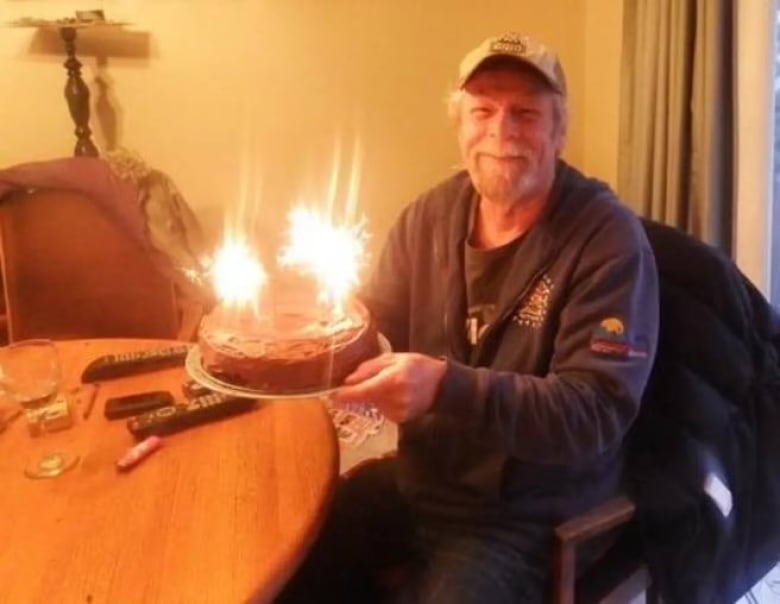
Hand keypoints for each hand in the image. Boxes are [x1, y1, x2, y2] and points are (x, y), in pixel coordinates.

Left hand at [332, 353, 446, 422]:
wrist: (442, 384)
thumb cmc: (416, 366)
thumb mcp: (393, 358)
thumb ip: (369, 368)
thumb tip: (348, 380)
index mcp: (392, 380)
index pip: (362, 391)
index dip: (345, 395)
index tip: (332, 396)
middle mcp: (395, 399)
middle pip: (366, 398)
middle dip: (364, 391)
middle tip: (379, 379)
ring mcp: (399, 412)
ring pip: (374, 405)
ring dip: (375, 397)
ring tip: (393, 385)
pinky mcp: (401, 420)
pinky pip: (383, 411)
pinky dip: (384, 403)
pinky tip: (397, 395)